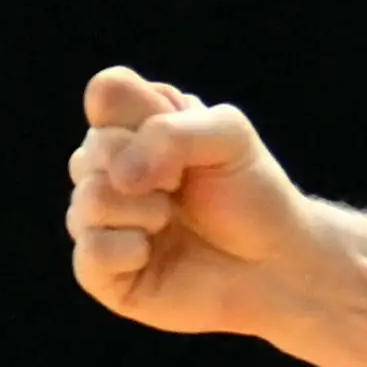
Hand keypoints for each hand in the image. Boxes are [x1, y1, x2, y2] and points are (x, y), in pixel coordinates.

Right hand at [65, 66, 314, 333]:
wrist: (279, 263)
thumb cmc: (252, 196)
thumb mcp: (229, 136)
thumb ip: (170, 131)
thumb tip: (119, 177)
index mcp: (132, 126)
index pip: (106, 93)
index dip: (145, 116)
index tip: (187, 143)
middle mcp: (108, 169)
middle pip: (92, 149)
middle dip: (153, 170)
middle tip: (184, 188)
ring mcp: (101, 220)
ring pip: (87, 201)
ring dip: (144, 212)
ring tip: (171, 221)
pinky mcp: (103, 272)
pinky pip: (90, 251)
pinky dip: (128, 251)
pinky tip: (152, 254)